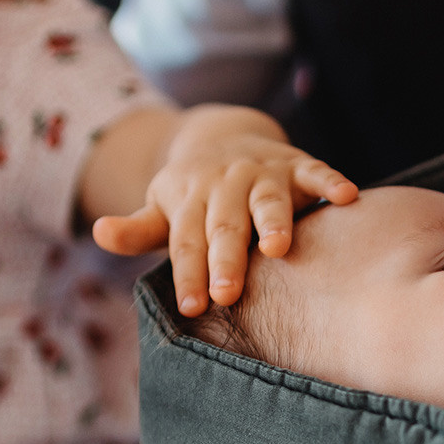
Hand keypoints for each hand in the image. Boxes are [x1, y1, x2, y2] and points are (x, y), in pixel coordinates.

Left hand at [91, 105, 355, 315]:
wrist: (224, 136)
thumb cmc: (193, 192)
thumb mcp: (163, 207)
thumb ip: (138, 229)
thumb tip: (98, 233)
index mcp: (191, 199)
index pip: (187, 241)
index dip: (188, 273)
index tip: (191, 307)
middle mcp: (226, 185)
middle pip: (225, 226)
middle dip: (226, 259)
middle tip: (227, 294)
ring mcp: (262, 173)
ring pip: (268, 198)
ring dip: (274, 220)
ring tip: (279, 247)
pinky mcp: (296, 163)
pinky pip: (316, 170)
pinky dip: (330, 181)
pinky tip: (346, 198)